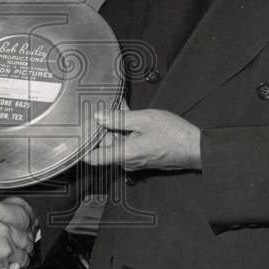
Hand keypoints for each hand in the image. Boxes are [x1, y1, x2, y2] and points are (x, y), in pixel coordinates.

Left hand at [82, 107, 201, 170]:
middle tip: (99, 109)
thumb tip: (99, 117)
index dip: (81, 148)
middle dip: (102, 127)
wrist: (195, 148)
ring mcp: (135, 159)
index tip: (72, 137)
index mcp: (125, 154)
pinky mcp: (143, 156)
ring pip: (117, 141)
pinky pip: (128, 142)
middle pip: (105, 145)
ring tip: (116, 107)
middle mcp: (128, 160)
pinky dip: (126, 130)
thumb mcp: (144, 119)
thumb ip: (119, 119)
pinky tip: (128, 114)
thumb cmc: (173, 135)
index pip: (94, 158)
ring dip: (115, 126)